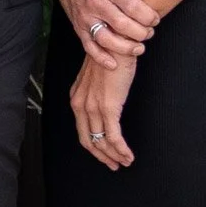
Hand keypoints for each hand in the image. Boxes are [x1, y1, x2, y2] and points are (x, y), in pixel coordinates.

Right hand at [47, 0, 157, 69]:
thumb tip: (148, 3)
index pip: (134, 7)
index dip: (149, 17)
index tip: (155, 19)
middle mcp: (97, 2)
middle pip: (123, 25)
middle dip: (141, 33)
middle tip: (149, 33)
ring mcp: (86, 16)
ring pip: (107, 39)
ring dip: (126, 48)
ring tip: (139, 48)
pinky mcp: (77, 26)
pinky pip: (89, 46)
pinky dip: (101, 57)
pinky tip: (114, 64)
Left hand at [71, 54, 138, 169]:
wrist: (116, 41)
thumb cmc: (110, 55)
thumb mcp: (98, 76)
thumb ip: (97, 92)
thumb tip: (106, 105)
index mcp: (77, 98)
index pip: (82, 130)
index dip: (94, 146)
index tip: (105, 154)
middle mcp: (81, 104)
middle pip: (89, 141)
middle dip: (102, 156)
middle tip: (114, 165)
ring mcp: (93, 107)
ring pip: (102, 142)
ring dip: (115, 155)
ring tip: (125, 162)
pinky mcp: (108, 107)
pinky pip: (113, 136)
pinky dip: (121, 150)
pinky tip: (128, 156)